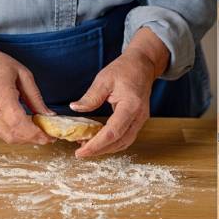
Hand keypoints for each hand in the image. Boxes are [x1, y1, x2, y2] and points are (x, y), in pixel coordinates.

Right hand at [0, 14, 54, 145]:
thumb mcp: (23, 74)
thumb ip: (36, 97)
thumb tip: (49, 115)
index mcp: (1, 95)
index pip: (17, 121)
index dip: (34, 132)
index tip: (49, 135)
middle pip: (14, 134)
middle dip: (35, 139)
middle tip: (50, 137)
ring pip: (10, 138)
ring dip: (28, 140)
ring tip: (42, 134)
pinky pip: (6, 134)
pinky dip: (20, 136)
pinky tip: (30, 130)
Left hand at [69, 28, 168, 157]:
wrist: (143, 65)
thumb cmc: (124, 69)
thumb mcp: (104, 79)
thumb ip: (91, 97)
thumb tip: (75, 108)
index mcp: (131, 106)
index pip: (112, 132)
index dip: (96, 145)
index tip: (81, 152)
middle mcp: (139, 117)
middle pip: (119, 142)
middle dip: (99, 150)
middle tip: (80, 152)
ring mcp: (141, 120)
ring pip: (124, 143)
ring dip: (106, 148)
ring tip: (88, 147)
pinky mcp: (138, 121)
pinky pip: (126, 137)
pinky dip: (112, 143)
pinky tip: (99, 140)